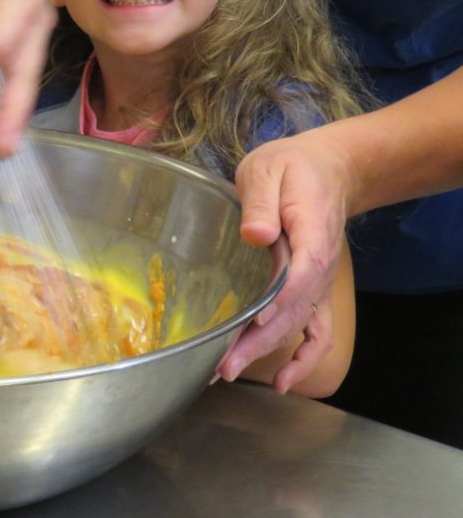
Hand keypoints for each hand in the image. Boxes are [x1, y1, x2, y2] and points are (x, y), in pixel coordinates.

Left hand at [220, 128, 351, 387]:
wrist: (328, 171)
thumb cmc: (292, 168)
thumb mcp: (270, 170)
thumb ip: (262, 201)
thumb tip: (257, 233)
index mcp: (311, 234)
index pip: (301, 274)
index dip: (280, 301)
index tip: (254, 322)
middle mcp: (320, 268)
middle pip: (294, 312)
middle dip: (258, 342)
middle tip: (221, 365)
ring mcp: (319, 284)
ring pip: (299, 327)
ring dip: (268, 354)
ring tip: (230, 372)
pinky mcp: (312, 291)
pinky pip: (317, 332)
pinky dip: (303, 360)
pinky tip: (281, 381)